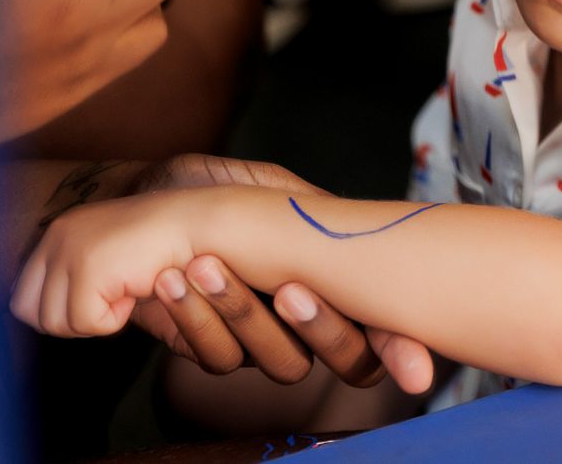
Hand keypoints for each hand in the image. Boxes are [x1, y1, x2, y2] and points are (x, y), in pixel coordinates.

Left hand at [12, 187, 200, 337]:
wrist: (197, 227)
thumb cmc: (159, 254)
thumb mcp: (105, 263)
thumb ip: (72, 281)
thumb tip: (40, 319)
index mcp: (57, 233)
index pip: (22, 299)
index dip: (58, 314)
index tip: (97, 301)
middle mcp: (56, 236)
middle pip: (29, 314)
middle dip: (70, 321)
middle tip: (110, 302)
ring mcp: (69, 250)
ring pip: (55, 323)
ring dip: (95, 319)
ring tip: (125, 291)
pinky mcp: (88, 266)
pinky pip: (87, 323)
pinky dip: (114, 319)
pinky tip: (135, 290)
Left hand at [132, 154, 435, 393]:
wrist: (147, 198)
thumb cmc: (217, 188)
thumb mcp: (275, 189)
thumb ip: (319, 215)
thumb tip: (365, 231)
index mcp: (336, 279)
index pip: (384, 327)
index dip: (403, 351)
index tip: (414, 372)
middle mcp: (308, 322)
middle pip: (345, 360)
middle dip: (321, 327)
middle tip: (290, 290)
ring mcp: (262, 342)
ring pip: (282, 362)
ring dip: (242, 314)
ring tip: (205, 266)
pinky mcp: (211, 351)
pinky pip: (218, 357)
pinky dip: (196, 319)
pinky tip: (175, 281)